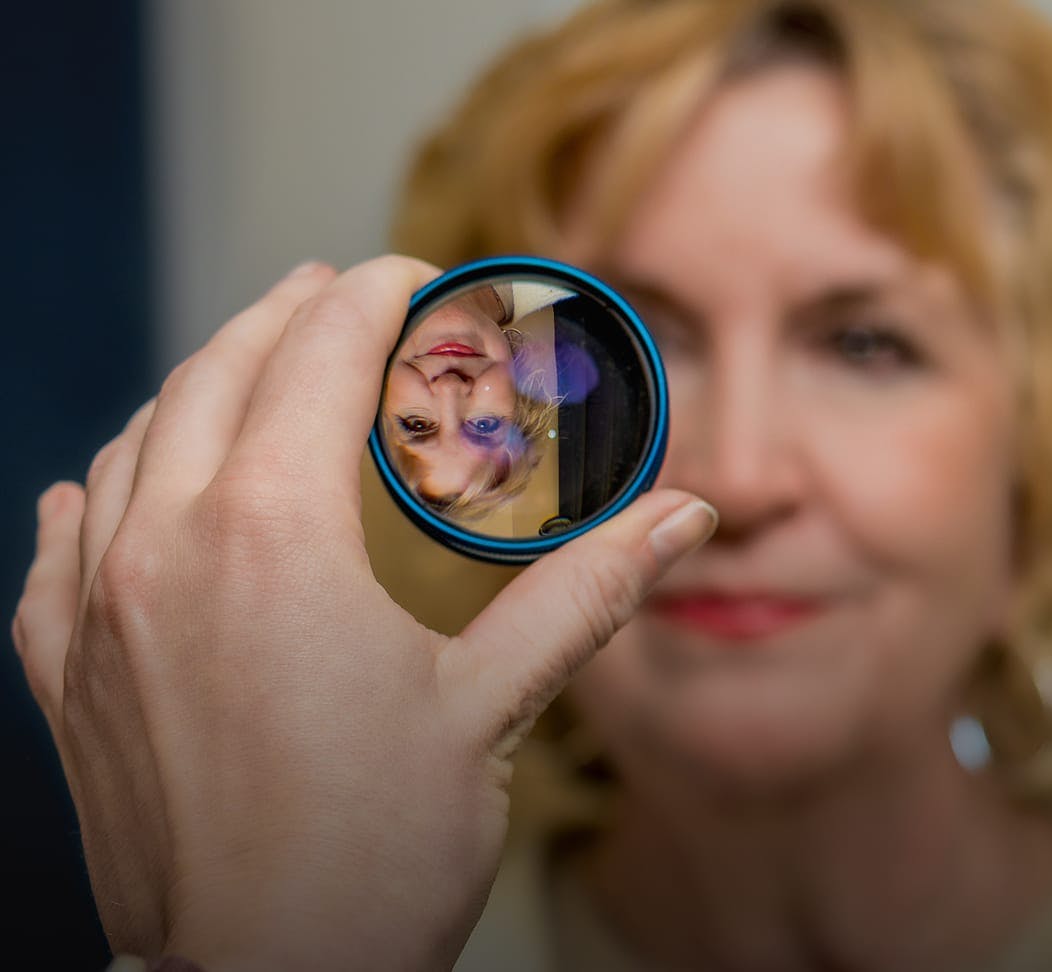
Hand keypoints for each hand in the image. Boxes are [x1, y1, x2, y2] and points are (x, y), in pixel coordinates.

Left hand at [10, 258, 715, 970]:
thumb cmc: (377, 856)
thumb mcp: (496, 706)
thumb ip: (587, 590)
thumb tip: (683, 518)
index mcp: (274, 534)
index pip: (318, 355)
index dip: (374, 296)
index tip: (415, 282)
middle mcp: (167, 546)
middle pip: (218, 371)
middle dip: (286, 315)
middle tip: (341, 298)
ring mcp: (99, 610)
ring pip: (136, 440)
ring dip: (198, 384)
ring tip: (253, 371)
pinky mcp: (67, 676)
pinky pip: (60, 547)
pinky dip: (99, 494)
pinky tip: (111, 488)